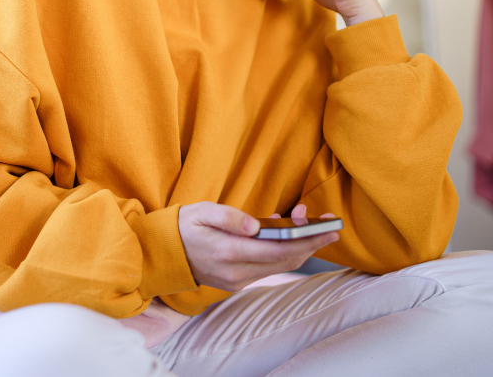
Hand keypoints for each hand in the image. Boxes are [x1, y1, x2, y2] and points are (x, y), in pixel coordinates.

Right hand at [178, 202, 339, 291]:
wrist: (162, 253)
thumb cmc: (183, 226)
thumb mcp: (202, 211)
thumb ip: (229, 217)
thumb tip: (256, 225)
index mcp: (227, 252)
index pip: (278, 250)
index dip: (307, 240)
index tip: (328, 229)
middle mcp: (235, 272)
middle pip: (285, 261)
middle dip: (311, 243)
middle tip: (330, 225)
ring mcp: (236, 281)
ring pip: (279, 266)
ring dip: (299, 248)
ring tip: (311, 226)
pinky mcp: (236, 282)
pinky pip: (267, 268)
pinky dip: (282, 253)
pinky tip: (287, 236)